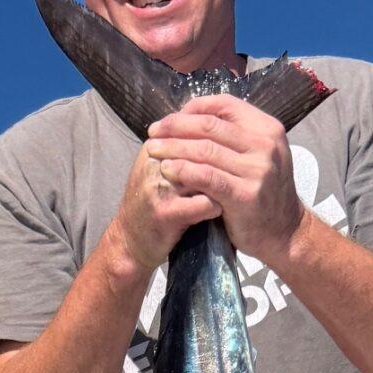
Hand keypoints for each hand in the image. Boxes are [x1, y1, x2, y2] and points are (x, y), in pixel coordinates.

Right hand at [107, 139, 220, 278]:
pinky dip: (216, 207)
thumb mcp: (158, 170)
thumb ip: (179, 151)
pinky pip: (204, 203)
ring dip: (224, 182)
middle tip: (242, 169)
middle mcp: (155, 164)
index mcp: (154, 148)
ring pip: (205, 174)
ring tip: (234, 189)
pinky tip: (222, 211)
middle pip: (201, 149)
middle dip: (226, 158)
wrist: (129, 242)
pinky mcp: (166, 213)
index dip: (218, 138)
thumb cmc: (151, 204)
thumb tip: (216, 130)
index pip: (193, 131)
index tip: (234, 151)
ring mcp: (160, 188)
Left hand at [146, 96, 301, 269]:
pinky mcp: (246, 194)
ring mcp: (258, 170)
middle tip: (153, 132)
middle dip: (176, 126)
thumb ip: (233, 135)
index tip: (169, 119)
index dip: (192, 108)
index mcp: (267, 128)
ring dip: (174, 148)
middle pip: (211, 125)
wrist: (283, 232)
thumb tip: (192, 115)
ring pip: (206, 150)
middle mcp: (266, 144)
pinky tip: (167, 170)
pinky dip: (184, 171)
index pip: (224, 105)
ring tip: (153, 150)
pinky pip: (208, 177)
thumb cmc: (261, 192)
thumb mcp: (257, 154)